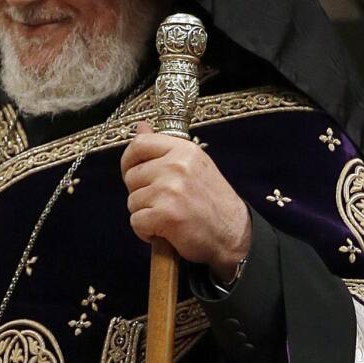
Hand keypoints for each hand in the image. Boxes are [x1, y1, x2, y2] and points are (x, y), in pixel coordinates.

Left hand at [120, 121, 250, 280]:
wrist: (234, 235)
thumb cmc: (211, 202)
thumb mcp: (192, 166)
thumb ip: (163, 148)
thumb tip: (140, 127)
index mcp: (184, 151)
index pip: (139, 145)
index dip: (129, 161)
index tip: (134, 174)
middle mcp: (177, 166)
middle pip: (132, 177)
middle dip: (141, 193)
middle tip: (164, 203)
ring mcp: (171, 190)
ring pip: (132, 201)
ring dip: (145, 214)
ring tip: (169, 216)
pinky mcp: (166, 214)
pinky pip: (136, 221)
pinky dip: (147, 231)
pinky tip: (166, 231)